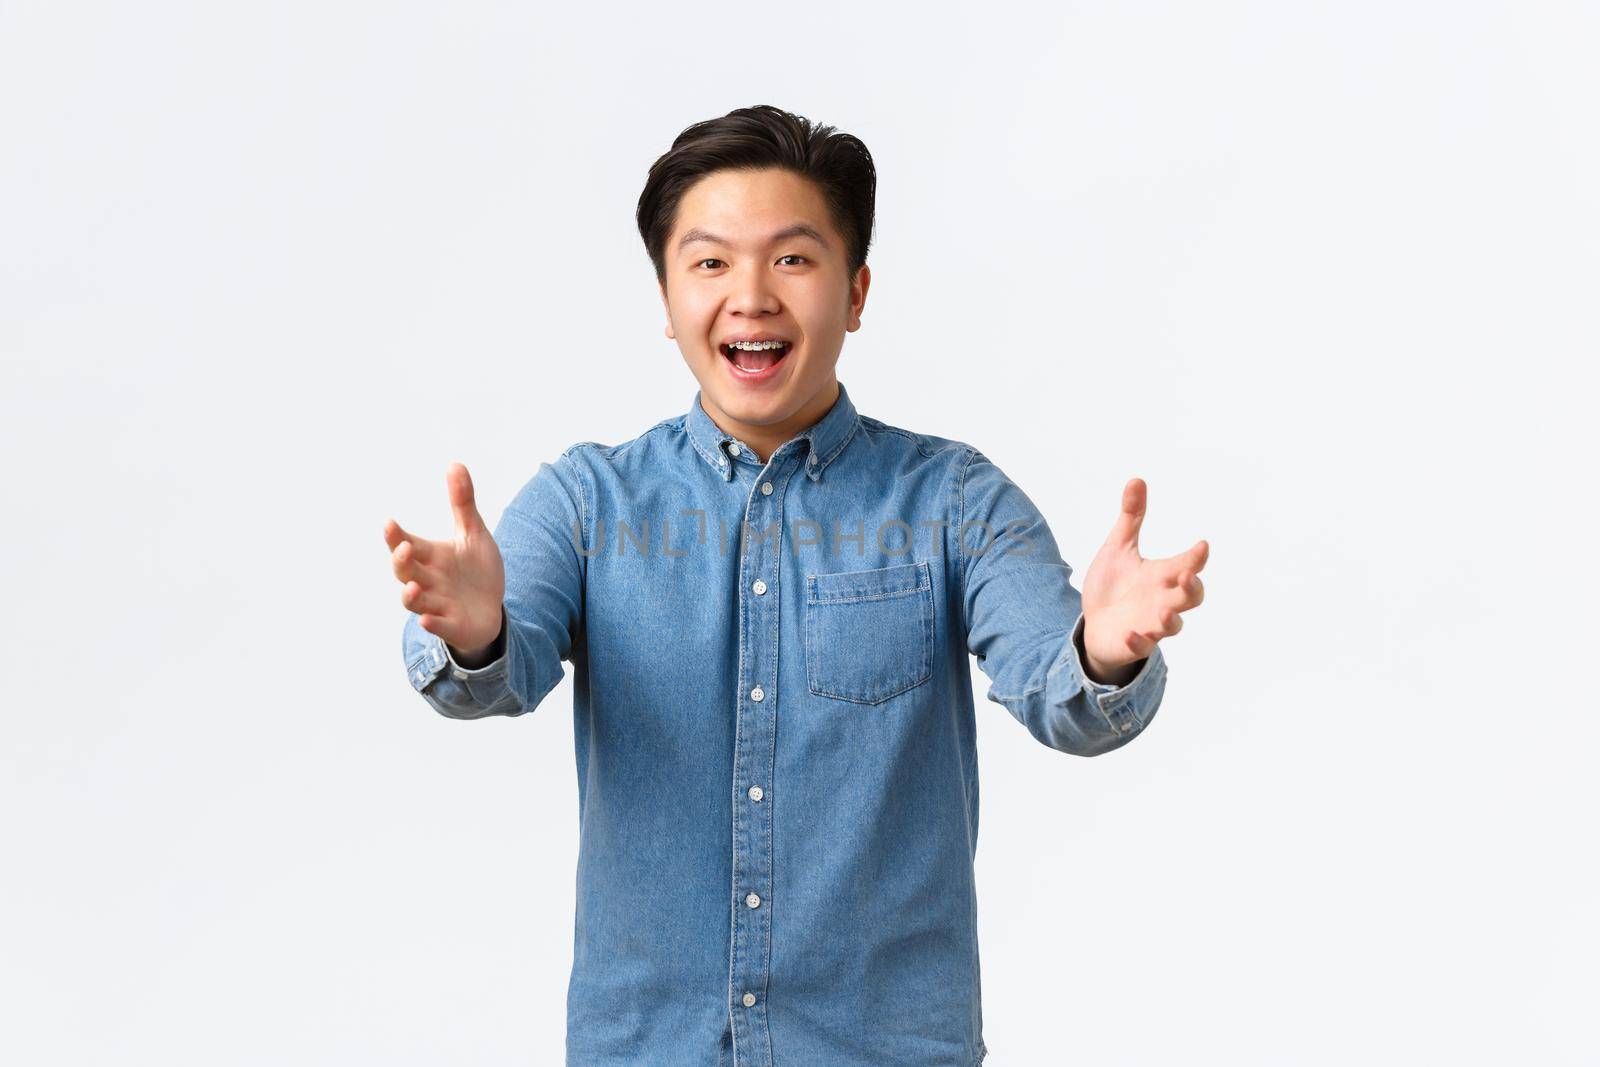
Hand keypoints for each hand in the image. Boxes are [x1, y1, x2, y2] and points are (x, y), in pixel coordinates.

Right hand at [384, 463, 505, 659]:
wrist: (491, 609)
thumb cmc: (476, 571)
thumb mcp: (473, 534)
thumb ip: (462, 503)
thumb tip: (455, 463)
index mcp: (430, 556)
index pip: (406, 544)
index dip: (395, 536)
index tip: (389, 523)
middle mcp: (428, 580)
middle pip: (405, 571)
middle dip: (401, 561)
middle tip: (403, 548)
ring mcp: (438, 604)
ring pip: (415, 601)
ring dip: (410, 595)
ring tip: (410, 586)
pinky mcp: (452, 624)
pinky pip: (438, 625)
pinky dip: (432, 623)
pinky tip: (426, 619)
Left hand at [1080, 478, 1206, 680]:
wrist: (1095, 624)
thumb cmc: (1113, 586)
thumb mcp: (1118, 548)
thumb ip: (1131, 518)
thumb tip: (1137, 479)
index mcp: (1162, 575)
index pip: (1187, 564)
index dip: (1196, 557)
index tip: (1202, 545)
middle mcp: (1163, 600)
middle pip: (1190, 598)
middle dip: (1192, 589)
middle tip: (1187, 577)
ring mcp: (1151, 624)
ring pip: (1173, 626)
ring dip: (1171, 620)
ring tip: (1165, 615)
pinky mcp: (1134, 643)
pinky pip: (1141, 646)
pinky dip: (1139, 641)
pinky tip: (1131, 634)